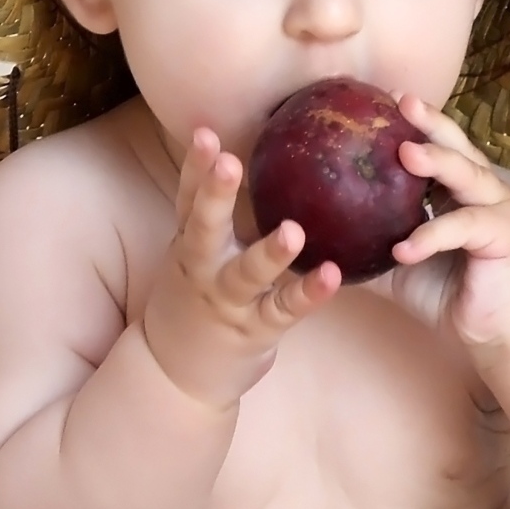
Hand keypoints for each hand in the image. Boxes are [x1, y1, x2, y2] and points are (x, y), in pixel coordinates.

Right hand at [140, 127, 340, 406]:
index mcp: (189, 246)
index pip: (188, 200)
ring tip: (294, 230)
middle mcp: (202, 270)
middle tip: (229, 162)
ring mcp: (227, 302)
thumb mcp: (195, 257)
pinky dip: (308, 294)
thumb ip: (216, 217)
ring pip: (246, 274)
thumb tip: (247, 159)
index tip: (204, 132)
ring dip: (270, 253)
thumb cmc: (196, 301)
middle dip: (215, 195)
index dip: (195, 167)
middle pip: (204, 228)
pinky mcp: (254, 330)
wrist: (176, 376)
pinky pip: (284, 310)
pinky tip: (333, 275)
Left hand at [379, 95, 509, 351]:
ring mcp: (502, 210)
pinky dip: (433, 235)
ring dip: (437, 162)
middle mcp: (486, 193)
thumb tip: (319, 244)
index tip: (386, 100)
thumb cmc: (457, 297)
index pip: (440, 150)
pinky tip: (404, 248)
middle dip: (430, 123)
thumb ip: (372, 250)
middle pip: (458, 148)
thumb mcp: (404, 269)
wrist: (504, 334)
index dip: (417, 125)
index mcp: (462, 193)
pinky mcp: (508, 236)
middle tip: (401, 102)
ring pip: (468, 176)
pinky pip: (465, 227)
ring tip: (404, 153)